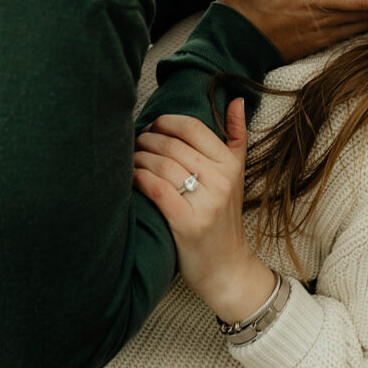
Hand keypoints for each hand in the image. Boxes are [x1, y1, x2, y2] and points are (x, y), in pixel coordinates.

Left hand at [133, 101, 275, 322]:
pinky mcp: (188, 224)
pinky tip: (131, 177)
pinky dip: (139, 178)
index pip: (192, 128)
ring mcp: (206, 203)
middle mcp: (221, 180)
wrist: (227, 268)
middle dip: (146, 140)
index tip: (152, 127)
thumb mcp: (237, 174)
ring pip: (162, 164)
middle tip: (134, 143)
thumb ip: (237, 136)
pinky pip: (156, 189)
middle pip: (173, 145)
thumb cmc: (224, 218)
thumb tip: (236, 100)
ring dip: (138, 158)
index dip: (166, 122)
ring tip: (129, 159)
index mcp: (230, 164)